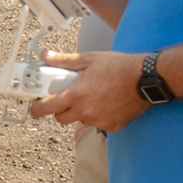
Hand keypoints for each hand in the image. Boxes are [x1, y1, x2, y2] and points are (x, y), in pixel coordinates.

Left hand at [27, 49, 147, 131]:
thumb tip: (46, 55)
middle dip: (60, 109)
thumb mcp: (89, 59)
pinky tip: (106, 102)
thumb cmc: (120, 67)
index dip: (36, 108)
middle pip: (60, 118)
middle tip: (68, 97)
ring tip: (93, 96)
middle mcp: (86, 111)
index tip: (34, 106)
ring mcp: (99, 120)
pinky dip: (98, 115)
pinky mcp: (112, 126)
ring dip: (80, 112)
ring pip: (80, 120)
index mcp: (76, 95)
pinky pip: (97, 124)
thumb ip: (64, 60)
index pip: (46, 108)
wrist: (147, 78)